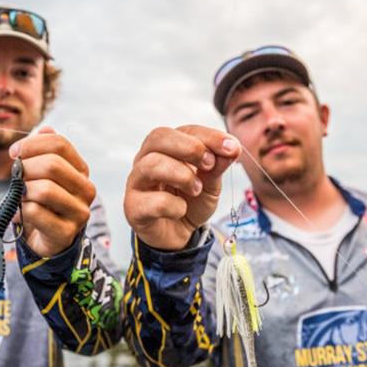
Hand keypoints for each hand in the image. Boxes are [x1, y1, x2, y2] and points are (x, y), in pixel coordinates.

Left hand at [9, 126, 94, 256]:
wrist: (48, 239)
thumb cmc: (44, 202)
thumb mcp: (43, 173)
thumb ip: (44, 151)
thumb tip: (46, 129)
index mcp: (81, 169)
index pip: (59, 143)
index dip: (31, 144)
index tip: (14, 153)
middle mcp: (86, 189)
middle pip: (52, 165)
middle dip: (26, 168)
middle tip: (16, 177)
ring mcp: (80, 212)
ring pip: (44, 189)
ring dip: (24, 191)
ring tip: (21, 196)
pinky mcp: (67, 232)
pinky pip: (36, 212)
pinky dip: (22, 210)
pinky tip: (23, 214)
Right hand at [125, 125, 239, 249]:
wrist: (179, 235)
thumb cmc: (191, 202)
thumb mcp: (210, 183)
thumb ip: (218, 166)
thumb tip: (232, 148)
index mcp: (166, 148)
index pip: (184, 131)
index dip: (209, 136)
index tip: (232, 147)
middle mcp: (146, 159)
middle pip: (158, 137)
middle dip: (189, 148)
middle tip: (209, 164)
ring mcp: (137, 182)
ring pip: (151, 165)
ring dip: (182, 175)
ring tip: (196, 189)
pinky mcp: (133, 207)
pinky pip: (152, 201)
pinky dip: (174, 205)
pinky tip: (181, 210)